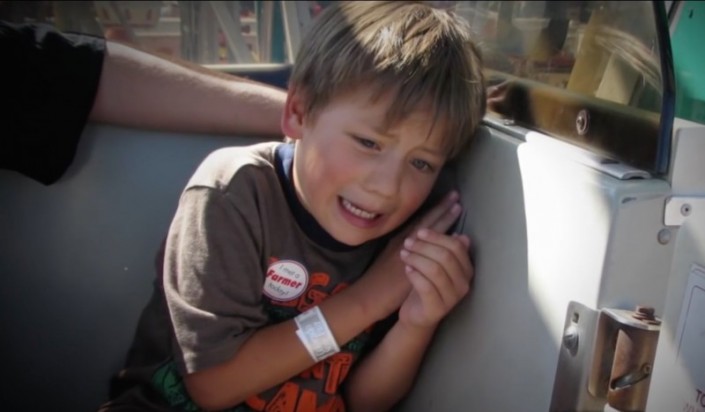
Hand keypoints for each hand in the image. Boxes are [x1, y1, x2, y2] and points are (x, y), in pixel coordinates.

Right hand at [359, 191, 463, 318]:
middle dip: (441, 209)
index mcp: (400, 240)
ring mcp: (408, 252)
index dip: (434, 209)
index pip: (420, 221)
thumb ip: (409, 249)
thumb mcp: (392, 259)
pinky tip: (452, 236)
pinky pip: (428, 249)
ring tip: (457, 207)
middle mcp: (404, 242)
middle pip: (425, 222)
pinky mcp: (411, 263)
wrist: (369, 295)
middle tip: (456, 195)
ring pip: (427, 231)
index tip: (448, 198)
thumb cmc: (379, 280)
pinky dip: (439, 240)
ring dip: (443, 218)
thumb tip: (424, 241)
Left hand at [398, 226, 472, 328]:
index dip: (437, 237)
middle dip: (424, 246)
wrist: (418, 315)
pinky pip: (426, 287)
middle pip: (445, 257)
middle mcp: (463, 285)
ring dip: (416, 258)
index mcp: (466, 270)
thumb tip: (461, 236)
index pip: (456, 247)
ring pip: (435, 270)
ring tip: (404, 254)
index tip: (419, 232)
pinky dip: (414, 275)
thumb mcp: (436, 265)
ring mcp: (451, 299)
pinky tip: (407, 269)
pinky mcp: (437, 309)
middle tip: (408, 243)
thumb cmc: (427, 285)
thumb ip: (446, 250)